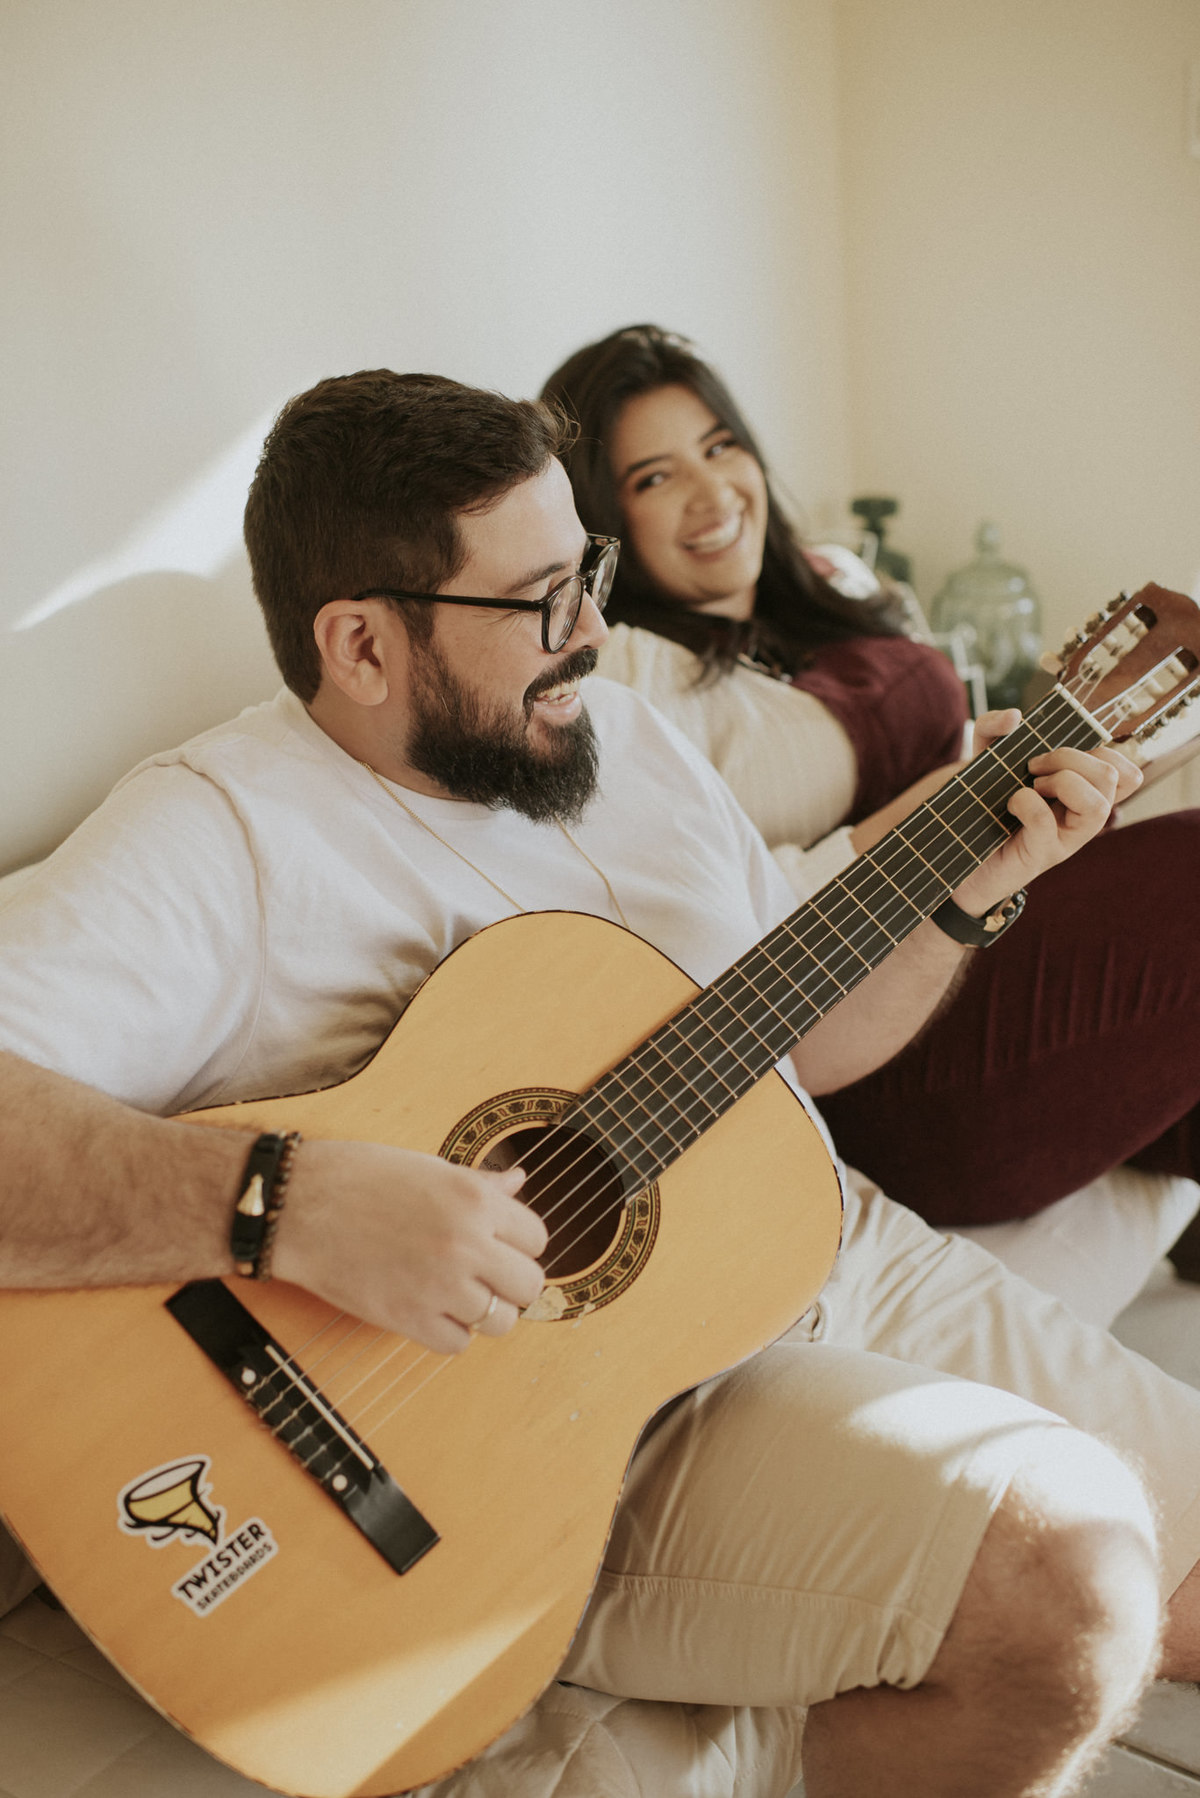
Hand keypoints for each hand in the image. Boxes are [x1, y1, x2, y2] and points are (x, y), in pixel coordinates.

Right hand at [272, 1140, 546, 1353]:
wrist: (299, 1206)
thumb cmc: (359, 1177)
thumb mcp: (428, 1167)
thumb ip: (480, 1182)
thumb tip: (519, 1181)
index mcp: (473, 1199)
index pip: (537, 1238)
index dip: (520, 1243)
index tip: (500, 1245)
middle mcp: (465, 1243)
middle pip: (529, 1285)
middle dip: (512, 1284)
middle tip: (488, 1277)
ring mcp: (439, 1285)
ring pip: (500, 1321)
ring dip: (485, 1313)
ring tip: (458, 1295)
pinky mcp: (408, 1319)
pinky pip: (457, 1345)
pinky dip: (448, 1333)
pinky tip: (430, 1309)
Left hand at [953, 708, 1141, 916]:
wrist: (957, 848)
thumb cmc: (982, 803)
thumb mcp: (985, 755)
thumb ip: (994, 726)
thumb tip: (1015, 716)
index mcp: (1084, 791)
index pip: (1127, 771)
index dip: (1104, 750)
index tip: (1060, 750)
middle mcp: (1083, 816)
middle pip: (1114, 776)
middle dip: (1071, 757)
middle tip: (1035, 766)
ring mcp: (1067, 838)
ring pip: (1098, 804)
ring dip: (1062, 781)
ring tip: (1031, 786)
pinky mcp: (1041, 855)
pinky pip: (1046, 823)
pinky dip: (1027, 802)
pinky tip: (1012, 804)